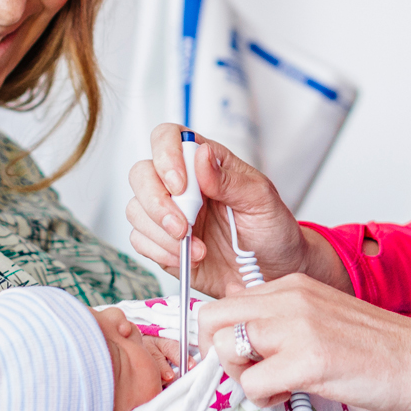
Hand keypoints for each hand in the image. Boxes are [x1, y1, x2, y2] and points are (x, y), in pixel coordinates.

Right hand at [125, 124, 346, 294]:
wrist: (274, 272)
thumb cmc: (271, 229)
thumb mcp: (261, 200)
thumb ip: (229, 179)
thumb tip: (201, 154)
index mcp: (204, 163)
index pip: (167, 138)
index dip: (165, 155)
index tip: (180, 185)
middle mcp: (181, 185)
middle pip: (141, 174)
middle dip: (156, 202)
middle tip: (182, 226)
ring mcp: (169, 214)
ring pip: (136, 209)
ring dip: (161, 232)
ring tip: (197, 249)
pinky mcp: (162, 243)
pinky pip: (140, 241)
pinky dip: (160, 251)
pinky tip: (187, 258)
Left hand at [198, 274, 410, 410]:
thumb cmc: (377, 347)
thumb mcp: (320, 316)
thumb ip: (279, 316)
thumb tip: (235, 321)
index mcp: (290, 286)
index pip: (221, 303)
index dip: (218, 338)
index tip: (234, 361)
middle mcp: (288, 298)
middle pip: (209, 319)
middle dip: (215, 354)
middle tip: (244, 374)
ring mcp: (298, 326)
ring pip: (225, 348)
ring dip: (239, 377)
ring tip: (271, 386)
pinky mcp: (310, 359)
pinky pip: (253, 383)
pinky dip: (263, 398)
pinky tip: (289, 396)